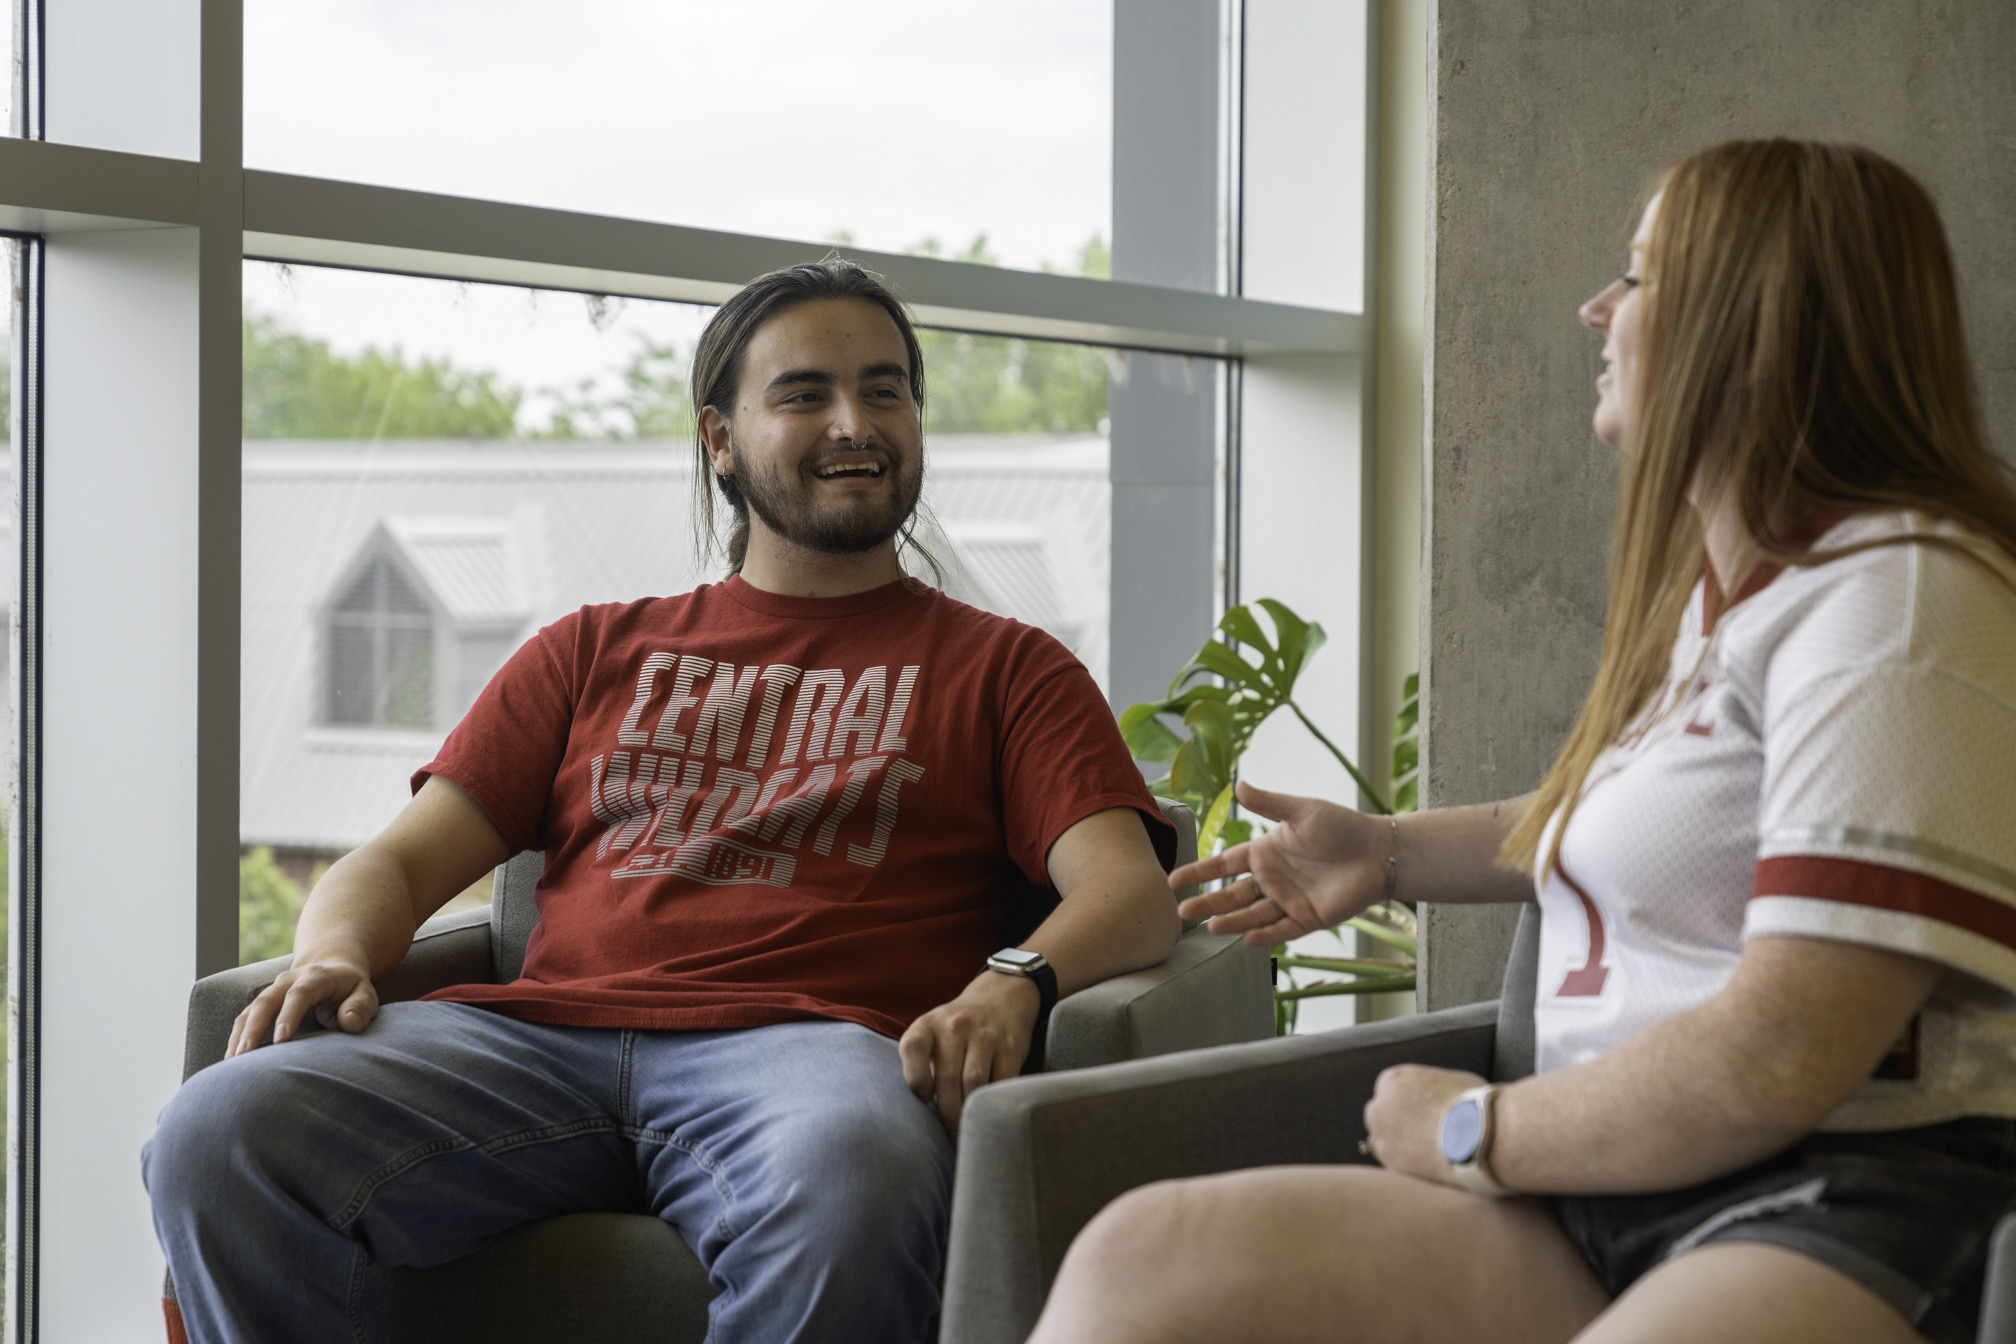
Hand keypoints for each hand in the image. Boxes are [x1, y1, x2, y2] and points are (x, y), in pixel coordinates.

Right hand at [226, 951, 379, 1056]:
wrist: (332, 970)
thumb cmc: (350, 990)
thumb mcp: (365, 994)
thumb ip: (360, 1007)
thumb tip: (349, 1022)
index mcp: (315, 977)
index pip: (299, 994)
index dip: (289, 1015)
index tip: (281, 1040)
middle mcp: (288, 980)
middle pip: (266, 1001)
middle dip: (254, 1028)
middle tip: (245, 1057)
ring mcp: (272, 991)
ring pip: (250, 1011)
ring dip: (240, 1036)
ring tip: (231, 1064)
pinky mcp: (262, 1004)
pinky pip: (245, 1020)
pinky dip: (237, 1038)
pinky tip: (231, 1060)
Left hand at [898, 970, 1041, 1139]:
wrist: (1000, 998)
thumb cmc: (956, 1030)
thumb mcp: (931, 1034)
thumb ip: (921, 1064)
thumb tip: (916, 1117)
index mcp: (928, 1025)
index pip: (912, 1048)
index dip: (916, 1079)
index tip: (926, 1099)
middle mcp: (955, 1025)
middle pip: (947, 1078)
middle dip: (948, 1115)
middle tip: (951, 1137)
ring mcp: (984, 1034)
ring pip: (974, 1083)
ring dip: (970, 1113)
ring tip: (968, 1132)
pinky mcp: (1010, 1046)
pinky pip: (1001, 1081)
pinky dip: (994, 1102)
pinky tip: (989, 1114)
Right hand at [1172, 781, 1388, 943]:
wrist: (1378, 851)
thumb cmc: (1341, 826)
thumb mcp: (1300, 811)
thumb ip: (1268, 803)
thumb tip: (1239, 785)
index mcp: (1265, 852)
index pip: (1224, 864)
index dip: (1199, 872)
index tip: (1174, 880)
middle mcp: (1272, 879)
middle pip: (1231, 895)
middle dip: (1207, 903)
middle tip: (1182, 912)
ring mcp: (1288, 900)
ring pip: (1252, 915)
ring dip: (1232, 921)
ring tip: (1210, 927)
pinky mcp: (1308, 918)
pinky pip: (1282, 930)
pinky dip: (1265, 935)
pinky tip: (1246, 939)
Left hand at [1361, 1064, 1484, 1185]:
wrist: (1477, 1137)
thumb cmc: (1472, 1105)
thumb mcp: (1450, 1081)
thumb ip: (1432, 1089)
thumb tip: (1439, 1096)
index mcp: (1392, 1080)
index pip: (1390, 1092)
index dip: (1407, 1105)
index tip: (1422, 1115)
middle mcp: (1379, 1106)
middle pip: (1382, 1116)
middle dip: (1397, 1125)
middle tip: (1421, 1135)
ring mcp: (1381, 1135)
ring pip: (1384, 1141)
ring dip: (1400, 1146)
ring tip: (1428, 1152)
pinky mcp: (1390, 1162)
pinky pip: (1393, 1162)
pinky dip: (1407, 1164)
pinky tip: (1427, 1164)